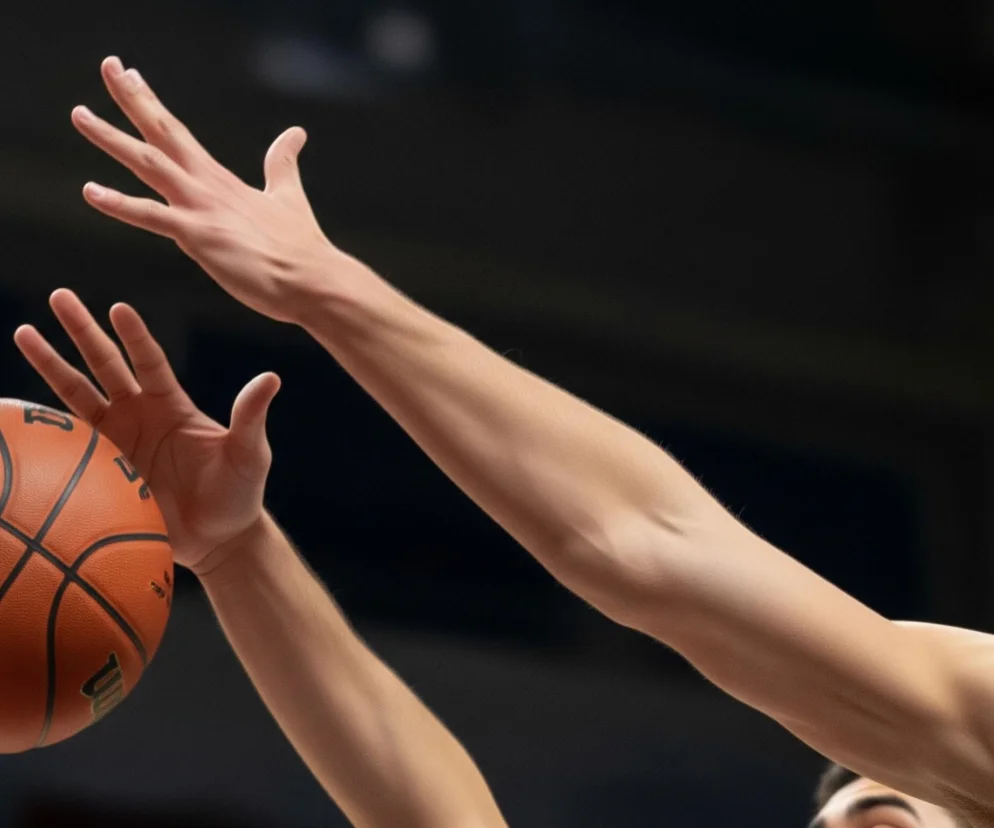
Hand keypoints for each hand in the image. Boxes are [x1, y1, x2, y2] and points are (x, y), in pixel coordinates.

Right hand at [14, 289, 279, 572]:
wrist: (218, 540)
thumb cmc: (239, 494)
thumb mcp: (250, 453)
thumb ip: (251, 416)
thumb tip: (271, 378)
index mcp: (172, 405)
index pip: (150, 361)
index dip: (135, 335)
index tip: (118, 308)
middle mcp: (140, 415)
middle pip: (105, 365)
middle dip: (83, 331)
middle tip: (60, 296)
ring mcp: (117, 441)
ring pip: (77, 395)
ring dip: (51, 365)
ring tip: (23, 332)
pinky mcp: (99, 471)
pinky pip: (67, 443)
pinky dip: (45, 426)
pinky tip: (19, 405)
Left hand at [71, 56, 350, 323]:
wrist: (313, 278)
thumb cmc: (302, 248)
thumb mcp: (289, 196)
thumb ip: (283, 164)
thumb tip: (295, 133)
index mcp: (223, 181)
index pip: (179, 133)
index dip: (152, 104)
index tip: (132, 76)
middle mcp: (208, 186)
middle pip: (162, 133)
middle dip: (132, 99)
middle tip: (109, 66)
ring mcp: (202, 209)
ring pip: (150, 165)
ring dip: (112, 139)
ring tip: (80, 115)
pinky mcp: (200, 238)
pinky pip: (152, 218)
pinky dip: (120, 204)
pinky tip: (90, 191)